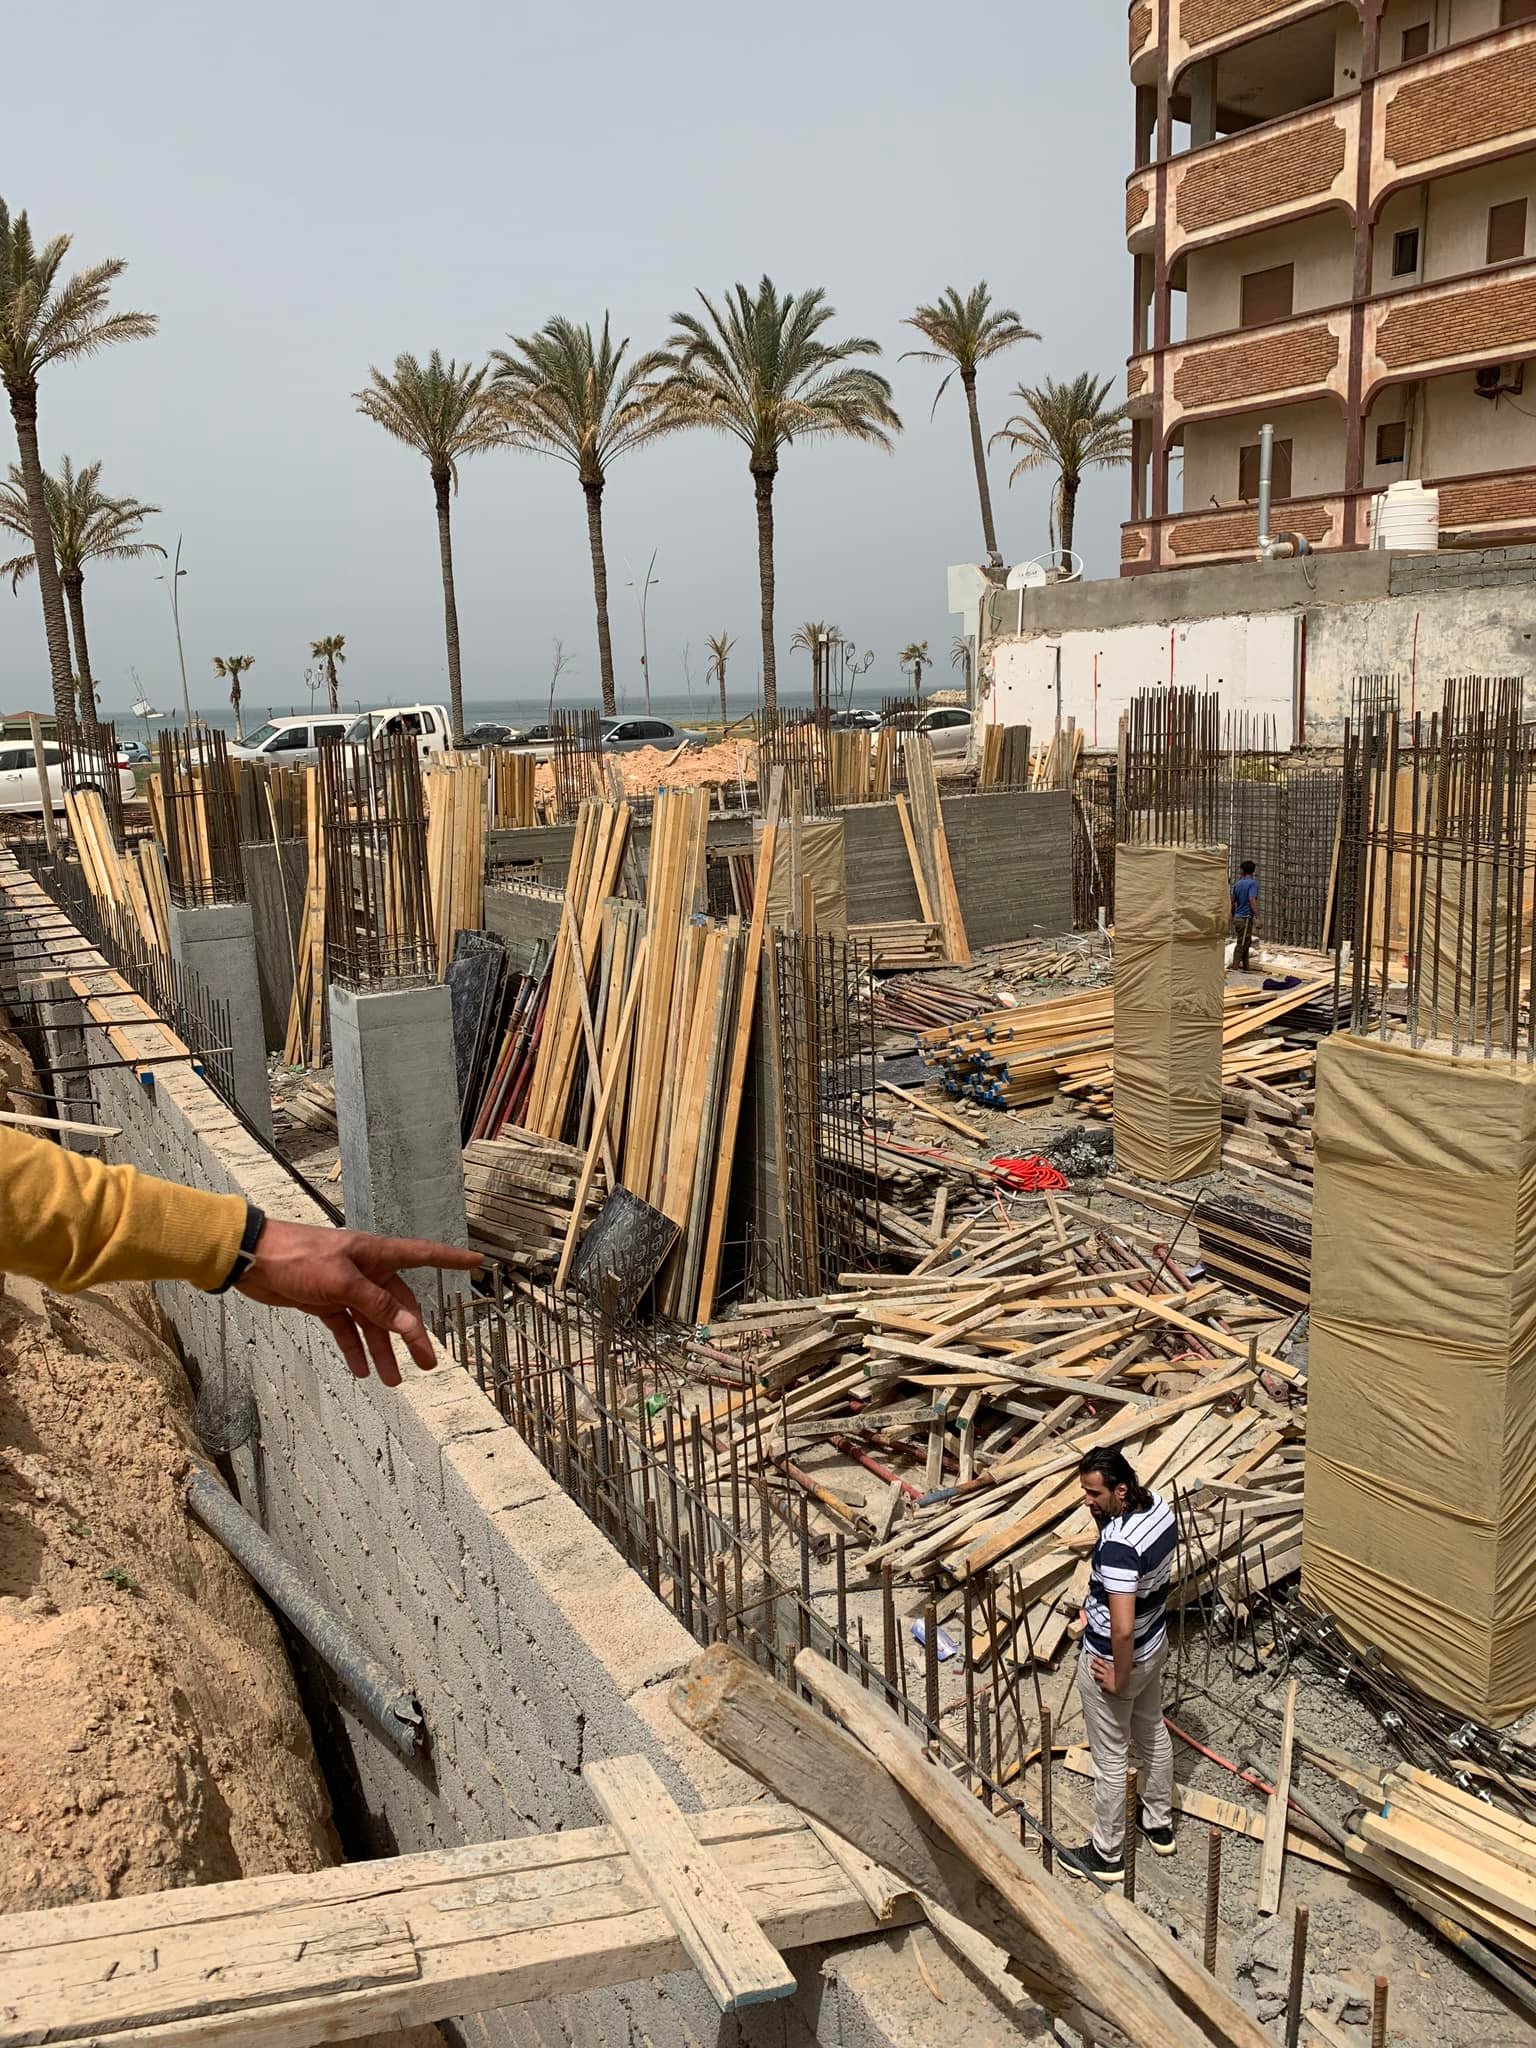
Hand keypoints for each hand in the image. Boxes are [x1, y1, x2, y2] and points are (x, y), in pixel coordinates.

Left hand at [236, 1219, 481, 1385]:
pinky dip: (353, 1348)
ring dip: (382, 1350)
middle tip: (427, 1363)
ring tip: (392, 1380)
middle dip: (412, 1335)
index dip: (451, 1259)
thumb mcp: (342, 1282)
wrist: (252, 1259)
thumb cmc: (299, 1258)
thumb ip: (377, 1305)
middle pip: (398, 1305)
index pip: (423, 1255)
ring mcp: (345, 1287)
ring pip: (373, 1323)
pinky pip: (346, 1329)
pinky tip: (360, 1370)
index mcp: (376, 1254)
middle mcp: (366, 1270)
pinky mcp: (324, 1301)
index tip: (477, 1262)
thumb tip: (409, 1325)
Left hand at [1090, 1655, 1120, 1694]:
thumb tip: (1119, 1664)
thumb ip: (1117, 1668)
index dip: (1098, 1660)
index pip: (1103, 1663)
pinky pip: (1100, 1684)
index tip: (1093, 1658)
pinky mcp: (1105, 1685)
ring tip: (1093, 1675)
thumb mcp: (1120, 1671)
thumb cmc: (1123, 1678)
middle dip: (1093, 1666)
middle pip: (1098, 1668)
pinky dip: (1100, 1685)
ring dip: (1094, 1675)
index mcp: (1110, 1669)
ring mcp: (1105, 1678)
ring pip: (1097, 1675)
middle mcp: (1107, 1673)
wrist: (1123, 1686)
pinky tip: (1100, 1686)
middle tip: (1091, 1665)